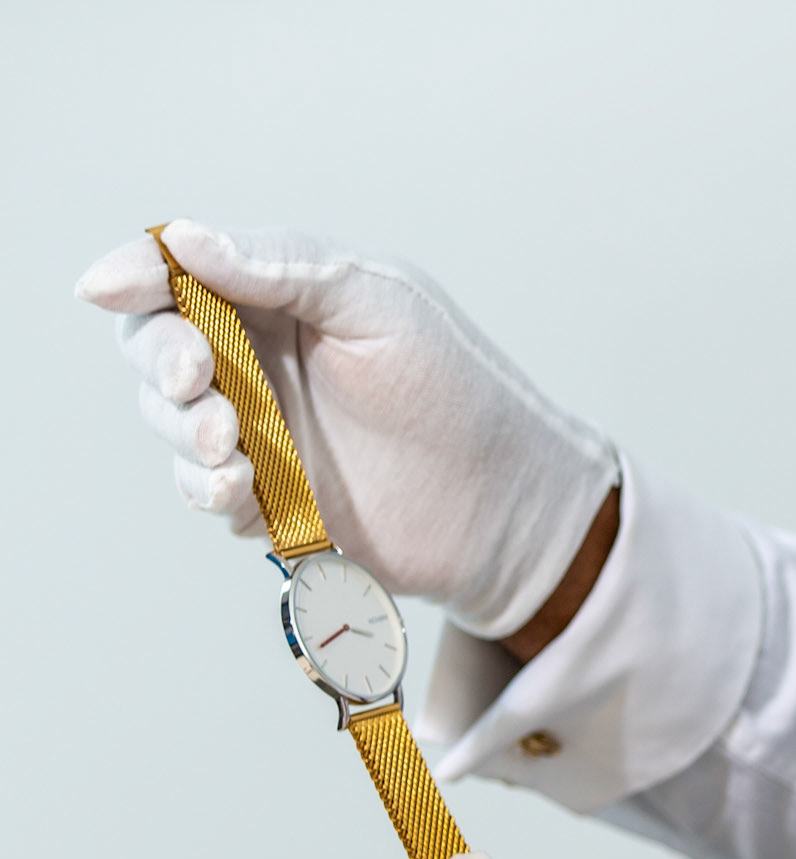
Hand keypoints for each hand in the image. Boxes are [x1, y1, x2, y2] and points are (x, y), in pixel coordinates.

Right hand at [75, 221, 618, 638]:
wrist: (506, 506)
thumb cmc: (457, 391)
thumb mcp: (377, 302)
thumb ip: (281, 266)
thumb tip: (183, 237)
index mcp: (276, 296)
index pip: (177, 272)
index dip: (134, 273)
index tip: (112, 287)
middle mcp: (258, 360)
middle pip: (154, 346)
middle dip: (159, 360)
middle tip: (202, 381)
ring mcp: (260, 433)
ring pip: (170, 423)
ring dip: (180, 431)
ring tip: (229, 445)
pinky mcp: (271, 501)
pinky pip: (207, 492)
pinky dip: (208, 489)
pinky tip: (243, 490)